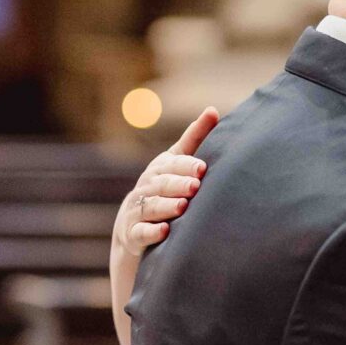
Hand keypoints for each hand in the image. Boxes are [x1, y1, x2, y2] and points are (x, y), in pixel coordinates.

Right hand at [112, 108, 216, 264]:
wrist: (131, 227)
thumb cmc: (163, 188)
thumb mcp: (175, 163)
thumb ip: (194, 138)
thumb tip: (213, 109)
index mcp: (159, 169)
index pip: (171, 164)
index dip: (185, 166)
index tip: (202, 167)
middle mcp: (146, 187)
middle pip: (161, 184)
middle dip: (178, 184)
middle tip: (195, 186)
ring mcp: (137, 211)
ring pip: (151, 207)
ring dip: (166, 206)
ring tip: (182, 206)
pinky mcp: (132, 235)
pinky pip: (140, 233)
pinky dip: (151, 232)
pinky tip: (165, 231)